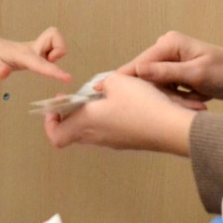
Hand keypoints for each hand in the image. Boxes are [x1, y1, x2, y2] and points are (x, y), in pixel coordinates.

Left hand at [0, 26, 70, 82]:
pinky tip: (43, 63)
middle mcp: (31, 49)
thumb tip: (4, 73)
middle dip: (59, 48)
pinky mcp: (37, 52)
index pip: (39, 62)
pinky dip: (54, 53)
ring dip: (57, 50)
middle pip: (54, 37)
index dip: (54, 71)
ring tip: (46, 61)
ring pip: (55, 40)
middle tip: (50, 60)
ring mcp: (35, 49)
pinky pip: (53, 46)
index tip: (69, 79)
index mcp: (21, 54)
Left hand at [42, 72, 194, 154]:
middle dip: (70, 116)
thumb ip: (103, 82)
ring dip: (90, 116)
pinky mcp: (128, 141)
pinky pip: (109, 132)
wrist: (171, 127)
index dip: (51, 123)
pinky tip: (122, 103)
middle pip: (72, 133)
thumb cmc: (141, 105)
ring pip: (91, 132)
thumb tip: (100, 87)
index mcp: (87, 123)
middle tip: (77, 99)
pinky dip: (108, 119)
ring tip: (102, 97)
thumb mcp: (118, 81)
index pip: (57, 136)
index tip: (57, 107)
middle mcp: (97, 136)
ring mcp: (113, 142)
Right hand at [118, 31, 222, 102]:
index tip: (102, 91)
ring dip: (175, 99)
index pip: (139, 64)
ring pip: (158, 88)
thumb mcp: (197, 73)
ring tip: (197, 101)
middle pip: (147, 78)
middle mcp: (166, 50)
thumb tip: (138, 71)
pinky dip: (180, 99)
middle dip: (163, 95)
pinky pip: (169, 91)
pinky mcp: (176, 74)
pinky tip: (197, 100)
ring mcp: (171, 63)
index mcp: (169, 44)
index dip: (123, 79)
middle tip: (186, 102)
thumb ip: (167, 73)